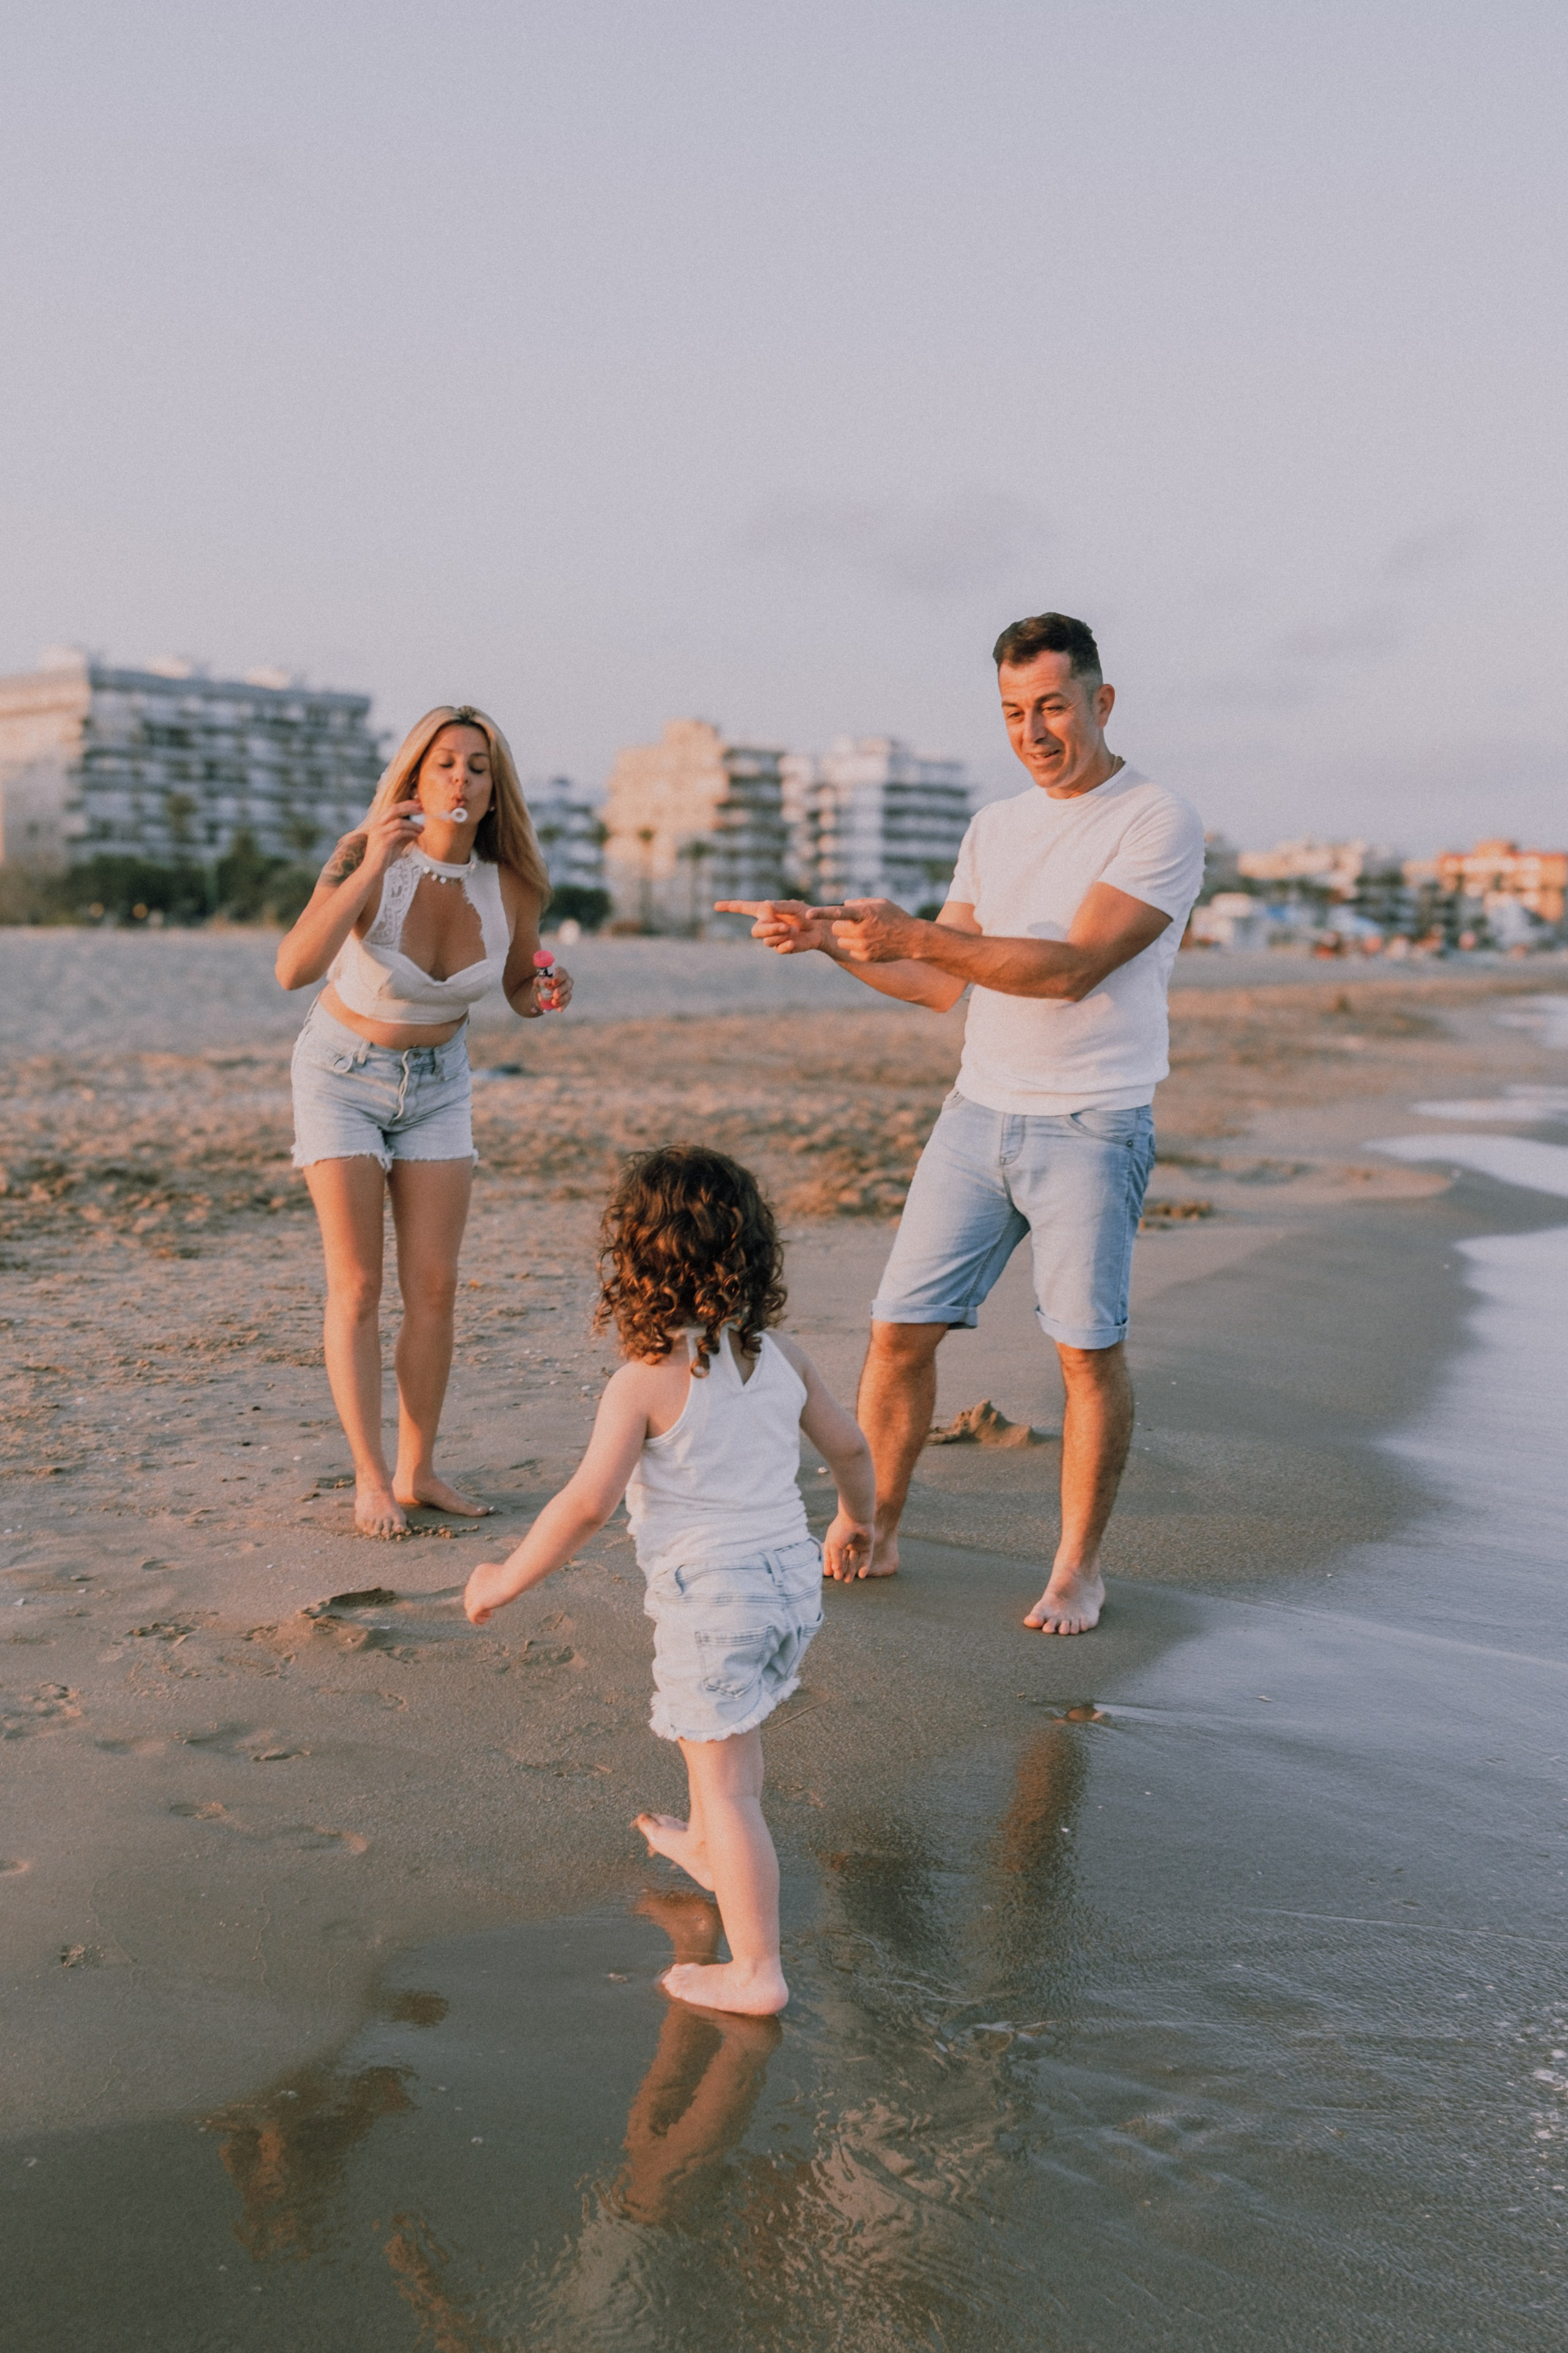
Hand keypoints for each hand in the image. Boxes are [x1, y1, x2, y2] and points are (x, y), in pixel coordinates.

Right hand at [330, 799, 422, 882]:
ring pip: (399, 822)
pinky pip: (399, 833)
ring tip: (422, 829)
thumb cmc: (384, 857)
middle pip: (394, 809)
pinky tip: (417, 835)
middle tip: (422, 809)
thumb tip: (419, 827)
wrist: (372, 871)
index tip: (419, 804)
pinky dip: (410, 832)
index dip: (406, 804)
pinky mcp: (383, 841)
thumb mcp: (397, 843)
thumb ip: (405, 834)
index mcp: (379, 823)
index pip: (393, 808)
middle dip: (410, 807)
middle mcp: (377, 825)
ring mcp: (379, 833)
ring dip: (413, 824)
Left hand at [464, 1561, 513, 1623]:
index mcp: (480, 1572)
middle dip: (478, 1603)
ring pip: (468, 1605)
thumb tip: (500, 1592)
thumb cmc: (514, 1576)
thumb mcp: (504, 1577)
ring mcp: (474, 1592)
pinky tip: (483, 1621)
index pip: (474, 1585)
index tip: (491, 1598)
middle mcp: (473, 1581)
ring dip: (477, 1612)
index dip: (480, 1594)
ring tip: (488, 1615)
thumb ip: (498, 1583)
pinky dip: (475, 1620)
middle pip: (470, 1596)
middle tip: (490, 1610)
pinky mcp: (477, 1602)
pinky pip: (471, 1614)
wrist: (513, 1578)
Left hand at [535, 961, 572, 1012]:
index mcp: (560, 972)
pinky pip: (567, 1002)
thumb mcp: (539, 980)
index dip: (558, 977)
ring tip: (554, 1002)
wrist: (544, 991)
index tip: (552, 982)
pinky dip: (562, 1006)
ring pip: (568, 994)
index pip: (562, 973)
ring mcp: (568, 989)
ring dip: (562, 999)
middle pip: (567, 984)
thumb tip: (541, 981)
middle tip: (554, 994)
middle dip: (561, 989)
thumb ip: (539, 980)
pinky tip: (558, 1009)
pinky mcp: (567, 998)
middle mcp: (567, 980)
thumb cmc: (543, 982)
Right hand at [714, 899, 835, 954]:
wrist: (820, 929)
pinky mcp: (782, 948)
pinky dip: (785, 944)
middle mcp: (766, 925)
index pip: (744, 908)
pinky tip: (793, 941)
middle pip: (755, 931)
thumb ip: (779, 907)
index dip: (729, 907)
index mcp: (765, 912)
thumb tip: (765, 906)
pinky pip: (778, 949)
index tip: (715, 906)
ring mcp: (773, 938)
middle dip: (768, 929)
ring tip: (793, 931)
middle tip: (784, 926)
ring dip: (779, 935)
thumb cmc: (807, 914)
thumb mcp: (793, 907)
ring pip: (766, 941)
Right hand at [822, 1511, 875, 1581]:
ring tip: (848, 1581)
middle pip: (843, 1559)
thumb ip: (836, 1560)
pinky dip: (864, 1567)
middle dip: (841, 1570)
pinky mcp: (867, 1545)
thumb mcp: (835, 1546)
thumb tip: (836, 1573)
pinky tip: (861, 1576)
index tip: (828, 1574)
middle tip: (840, 1580)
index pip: (831, 1555)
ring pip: (854, 1560)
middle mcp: (845, 1543)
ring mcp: (856, 1544)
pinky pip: (866, 1558)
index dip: (829, 1565)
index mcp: (834, 1541)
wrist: (856, 1517)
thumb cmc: (842, 1530)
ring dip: (851, 1570)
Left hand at [826, 899, 921, 963]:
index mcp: (864, 914)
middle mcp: (862, 931)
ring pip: (841, 941)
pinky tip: (871, 943)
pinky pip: (850, 950)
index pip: (838, 913)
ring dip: (848, 937)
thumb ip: (859, 903)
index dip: (821, 913)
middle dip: (842, 925)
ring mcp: (863, 946)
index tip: (807, 914)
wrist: (912, 939)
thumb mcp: (880, 903)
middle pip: (836, 928)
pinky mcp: (865, 956)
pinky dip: (856, 947)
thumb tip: (843, 905)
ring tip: (864, 933)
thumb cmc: (895, 917)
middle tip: (855, 924)